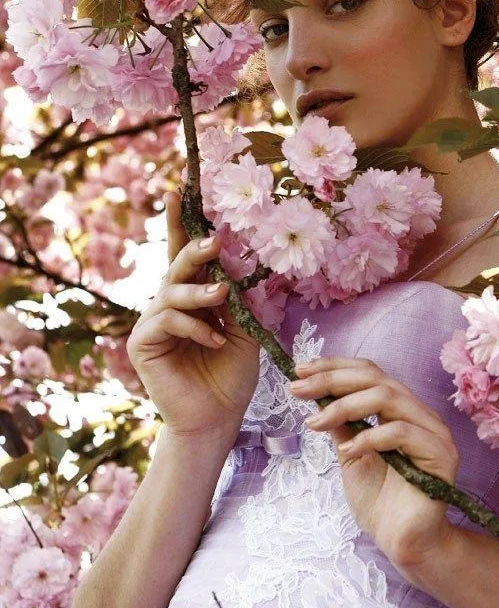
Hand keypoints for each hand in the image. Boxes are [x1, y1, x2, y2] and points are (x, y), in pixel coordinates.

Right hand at [126, 192, 259, 441]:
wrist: (218, 418)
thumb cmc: (231, 376)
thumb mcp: (247, 331)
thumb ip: (241, 299)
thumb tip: (238, 263)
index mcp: (193, 297)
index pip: (185, 254)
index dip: (181, 222)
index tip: (178, 188)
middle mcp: (169, 304)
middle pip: (176, 264)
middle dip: (194, 248)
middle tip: (215, 240)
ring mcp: (153, 323)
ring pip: (171, 291)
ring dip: (199, 291)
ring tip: (222, 298)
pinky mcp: (143, 344)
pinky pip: (167, 321)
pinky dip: (195, 326)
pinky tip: (215, 339)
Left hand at [289, 356, 458, 580]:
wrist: (403, 543)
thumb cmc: (380, 503)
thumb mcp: (350, 455)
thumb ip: (342, 425)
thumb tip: (317, 394)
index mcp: (401, 411)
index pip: (370, 373)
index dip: (335, 367)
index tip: (299, 371)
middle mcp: (420, 415)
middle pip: (377, 379)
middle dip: (332, 380)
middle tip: (298, 389)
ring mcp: (434, 433)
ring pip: (388, 398)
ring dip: (344, 406)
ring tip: (315, 423)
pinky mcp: (441, 455)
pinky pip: (402, 432)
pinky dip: (369, 438)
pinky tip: (347, 451)